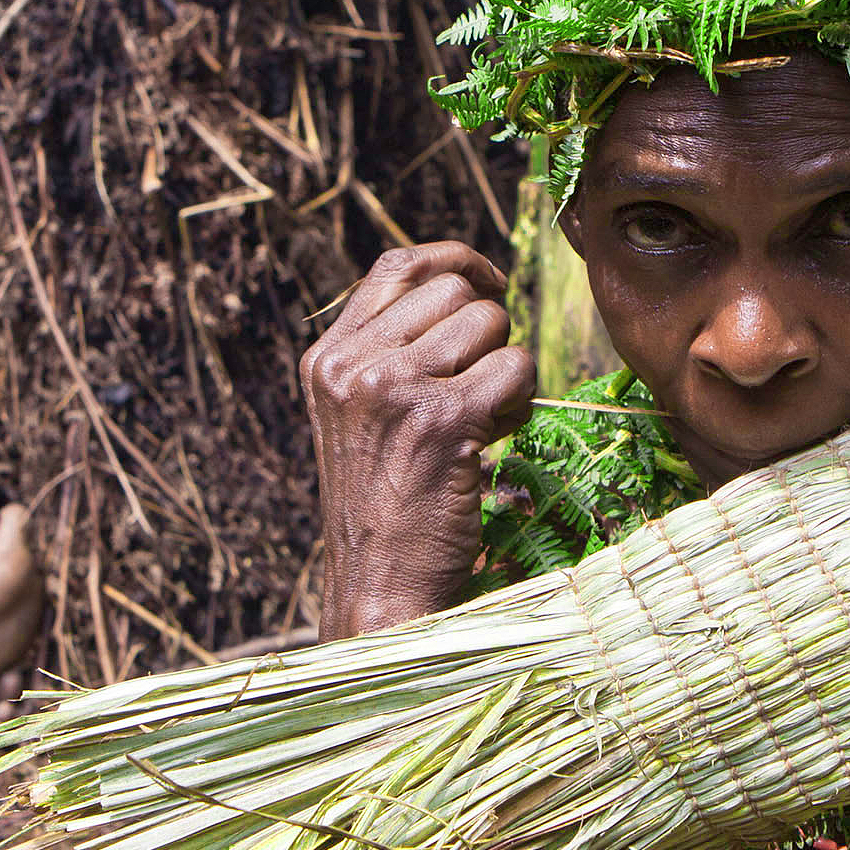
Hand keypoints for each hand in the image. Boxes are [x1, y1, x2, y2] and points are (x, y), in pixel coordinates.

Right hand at [303, 242, 535, 639]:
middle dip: (488, 332)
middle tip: (479, 390)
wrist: (379, 589)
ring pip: (491, 323)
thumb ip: (391, 354)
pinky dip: (521, 404)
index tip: (491, 282)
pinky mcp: (443, 418)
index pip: (398, 265)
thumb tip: (467, 291)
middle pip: (455, 290)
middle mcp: (353, 366)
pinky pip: (515, 369)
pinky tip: (492, 443)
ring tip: (483, 421)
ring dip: (506, 369)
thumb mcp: (360, 419)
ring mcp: (395, 389)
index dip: (456, 260)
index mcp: (328, 360)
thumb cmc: (385, 511)